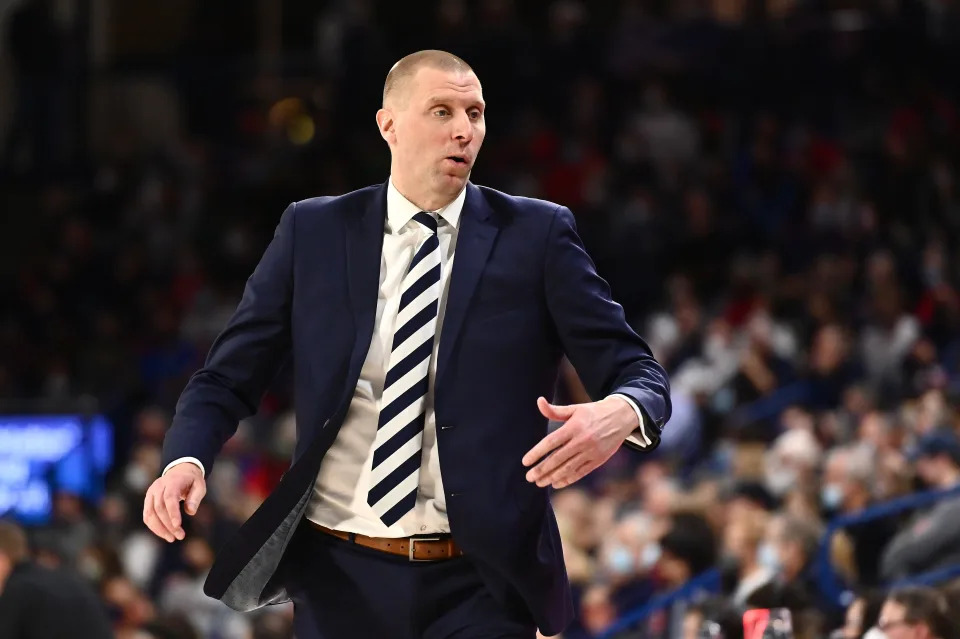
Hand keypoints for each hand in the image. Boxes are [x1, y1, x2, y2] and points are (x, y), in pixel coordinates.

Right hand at [143, 463, 205, 542]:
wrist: (180, 471)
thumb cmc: (192, 481)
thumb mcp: (200, 486)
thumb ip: (195, 498)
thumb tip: (191, 512)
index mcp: (172, 481)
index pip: (170, 498)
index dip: (172, 512)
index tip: (178, 525)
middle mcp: (158, 486)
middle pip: (159, 508)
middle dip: (169, 524)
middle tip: (180, 536)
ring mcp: (151, 493)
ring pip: (150, 513)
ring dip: (160, 529)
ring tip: (172, 538)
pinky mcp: (148, 500)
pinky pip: (147, 515)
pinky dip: (154, 527)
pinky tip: (164, 534)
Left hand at [522, 396, 637, 489]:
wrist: (622, 416)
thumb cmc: (593, 412)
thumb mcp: (575, 408)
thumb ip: (555, 410)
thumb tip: (539, 401)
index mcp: (574, 426)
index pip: (551, 442)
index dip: (537, 452)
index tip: (525, 461)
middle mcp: (582, 440)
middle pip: (558, 458)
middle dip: (542, 469)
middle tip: (529, 477)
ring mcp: (591, 451)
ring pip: (568, 468)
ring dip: (552, 477)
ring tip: (539, 482)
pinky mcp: (599, 460)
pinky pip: (581, 472)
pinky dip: (568, 479)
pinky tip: (557, 483)